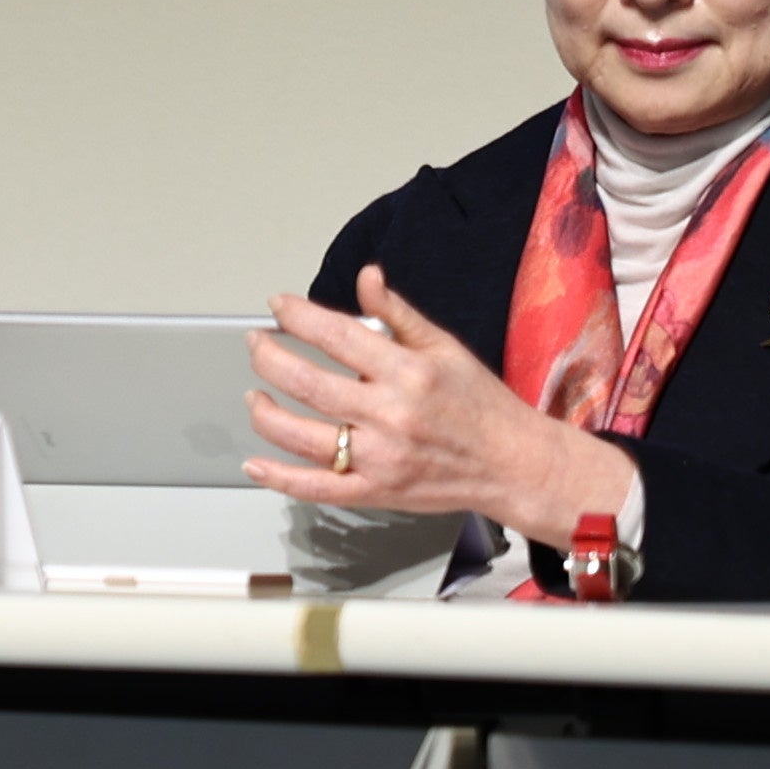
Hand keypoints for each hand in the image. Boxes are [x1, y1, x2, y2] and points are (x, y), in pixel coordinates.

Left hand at [243, 265, 636, 545]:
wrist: (516, 464)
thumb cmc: (481, 404)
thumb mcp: (445, 347)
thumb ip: (397, 314)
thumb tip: (366, 276)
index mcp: (407, 372)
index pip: (336, 336)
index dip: (298, 316)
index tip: (277, 306)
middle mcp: (390, 414)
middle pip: (309, 384)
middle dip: (270, 359)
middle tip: (255, 344)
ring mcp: (380, 458)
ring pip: (303, 436)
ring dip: (266, 414)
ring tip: (253, 395)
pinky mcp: (377, 492)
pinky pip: (317, 487)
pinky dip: (280, 478)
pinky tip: (253, 464)